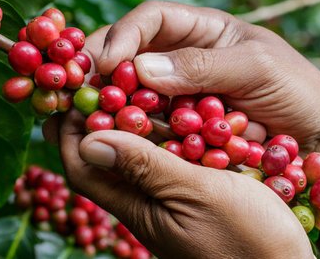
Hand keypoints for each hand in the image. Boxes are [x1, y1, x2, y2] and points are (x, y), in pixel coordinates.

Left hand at [58, 109, 312, 258]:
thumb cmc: (249, 239)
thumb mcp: (198, 195)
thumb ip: (147, 168)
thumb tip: (90, 141)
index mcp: (137, 207)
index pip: (82, 168)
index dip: (70, 131)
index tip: (74, 93)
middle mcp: (146, 204)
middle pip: (105, 158)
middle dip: (97, 119)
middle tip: (102, 80)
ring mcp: (170, 199)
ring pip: (137, 155)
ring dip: (133, 121)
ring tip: (135, 85)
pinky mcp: (195, 193)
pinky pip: (168, 158)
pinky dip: (166, 132)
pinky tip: (175, 111)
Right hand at [82, 1, 319, 204]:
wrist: (318, 136)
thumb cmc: (296, 91)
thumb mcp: (257, 68)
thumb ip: (203, 66)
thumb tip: (140, 69)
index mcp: (202, 30)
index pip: (151, 19)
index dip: (124, 35)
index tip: (108, 63)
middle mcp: (182, 59)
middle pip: (129, 53)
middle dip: (103, 68)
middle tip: (82, 90)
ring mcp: (178, 95)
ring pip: (131, 91)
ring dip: (110, 102)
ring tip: (89, 117)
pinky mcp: (178, 127)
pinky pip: (146, 124)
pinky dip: (129, 130)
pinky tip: (114, 139)